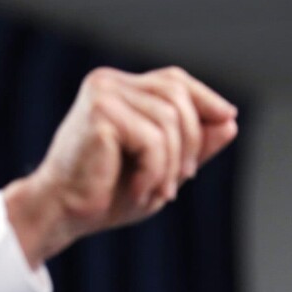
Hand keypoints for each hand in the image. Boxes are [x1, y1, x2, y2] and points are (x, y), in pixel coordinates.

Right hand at [4, 67, 237, 266]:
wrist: (61, 212)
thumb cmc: (104, 193)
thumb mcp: (160, 167)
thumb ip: (192, 144)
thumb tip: (230, 121)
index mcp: (116, 88)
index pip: (172, 79)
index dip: (205, 97)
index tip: (227, 119)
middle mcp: (106, 82)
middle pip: (177, 97)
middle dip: (192, 142)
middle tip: (181, 180)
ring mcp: (101, 94)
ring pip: (169, 121)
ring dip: (172, 164)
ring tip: (158, 192)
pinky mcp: (100, 114)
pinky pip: (152, 140)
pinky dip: (154, 172)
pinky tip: (138, 191)